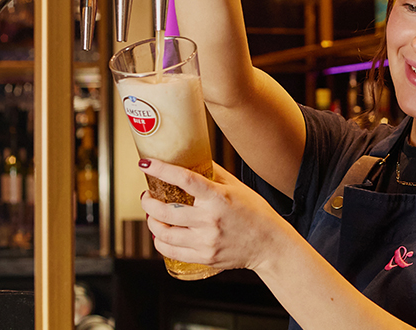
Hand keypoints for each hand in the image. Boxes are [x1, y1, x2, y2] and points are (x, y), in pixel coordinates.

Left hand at [139, 158, 288, 271]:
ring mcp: (207, 241)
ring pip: (164, 234)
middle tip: (147, 196)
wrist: (269, 243)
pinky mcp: (205, 257)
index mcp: (218, 197)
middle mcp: (210, 220)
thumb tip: (193, 159)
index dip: (161, 170)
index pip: (184, 180)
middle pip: (165, 211)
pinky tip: (160, 234)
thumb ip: (214, 174)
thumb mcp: (237, 187)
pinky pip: (171, 251)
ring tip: (152, 215)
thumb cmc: (255, 212)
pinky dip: (159, 242)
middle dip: (148, 202)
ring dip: (151, 222)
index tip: (146, 164)